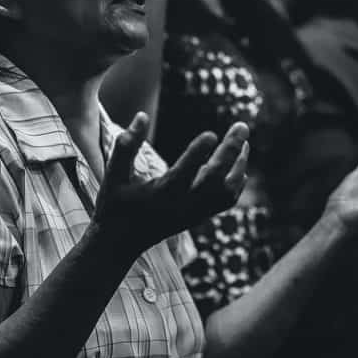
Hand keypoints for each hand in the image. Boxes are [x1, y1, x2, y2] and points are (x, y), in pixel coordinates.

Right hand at [93, 112, 249, 247]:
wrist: (120, 242)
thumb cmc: (115, 203)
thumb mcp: (113, 174)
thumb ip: (126, 145)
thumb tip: (142, 115)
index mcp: (159, 195)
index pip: (183, 173)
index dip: (197, 153)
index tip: (211, 134)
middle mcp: (180, 205)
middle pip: (214, 179)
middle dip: (231, 151)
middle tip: (242, 126)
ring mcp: (192, 213)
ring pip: (226, 192)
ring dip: (239, 166)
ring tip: (244, 142)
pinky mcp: (198, 217)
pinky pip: (225, 201)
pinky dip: (236, 182)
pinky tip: (239, 164)